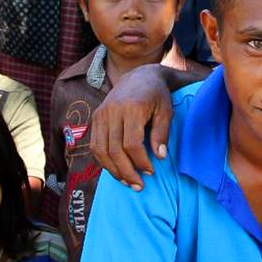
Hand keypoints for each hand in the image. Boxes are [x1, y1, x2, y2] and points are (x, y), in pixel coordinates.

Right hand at [88, 66, 176, 188]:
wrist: (140, 76)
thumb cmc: (157, 96)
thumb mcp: (166, 111)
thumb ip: (162, 133)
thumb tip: (160, 157)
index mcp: (132, 108)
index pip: (132, 144)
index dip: (141, 162)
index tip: (151, 172)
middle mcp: (112, 110)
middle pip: (114, 150)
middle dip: (127, 172)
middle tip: (139, 186)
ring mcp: (101, 113)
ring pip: (101, 150)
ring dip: (113, 170)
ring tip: (127, 182)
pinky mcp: (95, 117)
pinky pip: (95, 145)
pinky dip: (103, 161)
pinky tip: (116, 170)